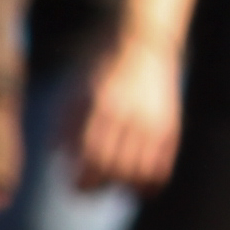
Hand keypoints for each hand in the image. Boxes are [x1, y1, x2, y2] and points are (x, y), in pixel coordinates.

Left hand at [67, 30, 184, 192]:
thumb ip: (65, 123)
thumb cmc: (102, 66)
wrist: (145, 41)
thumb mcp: (76, 88)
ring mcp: (154, 123)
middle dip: (98, 188)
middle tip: (88, 189)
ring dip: (122, 187)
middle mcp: (131, 117)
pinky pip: (162, 169)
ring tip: (112, 184)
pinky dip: (148, 184)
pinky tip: (136, 184)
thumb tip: (59, 158)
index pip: (92, 159)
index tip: (74, 185)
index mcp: (104, 107)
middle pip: (114, 171)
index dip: (82, 181)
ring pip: (140, 174)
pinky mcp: (170, 127)